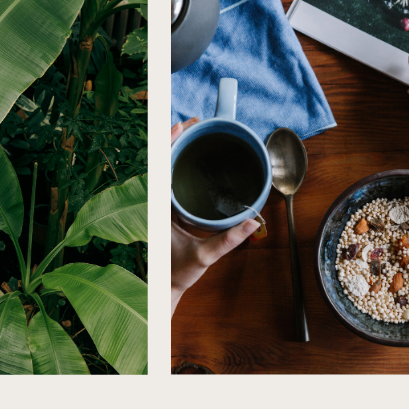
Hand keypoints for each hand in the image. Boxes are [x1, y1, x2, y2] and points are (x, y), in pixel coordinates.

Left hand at [169, 117, 257, 306]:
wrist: (165, 286)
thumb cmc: (177, 273)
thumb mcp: (203, 257)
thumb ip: (227, 240)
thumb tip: (252, 222)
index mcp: (158, 207)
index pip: (160, 164)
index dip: (170, 141)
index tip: (184, 125)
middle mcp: (156, 201)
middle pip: (162, 160)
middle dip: (176, 137)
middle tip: (196, 122)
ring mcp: (161, 203)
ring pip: (165, 167)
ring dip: (178, 147)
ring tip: (195, 131)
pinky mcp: (167, 208)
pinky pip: (171, 178)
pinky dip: (180, 162)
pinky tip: (192, 155)